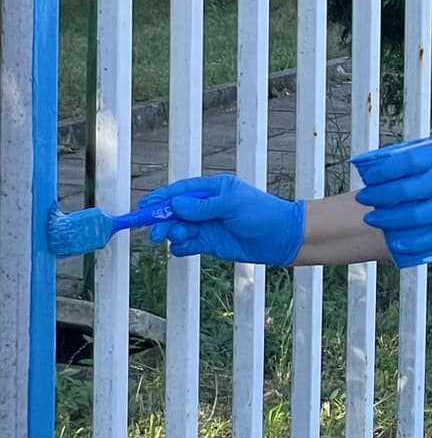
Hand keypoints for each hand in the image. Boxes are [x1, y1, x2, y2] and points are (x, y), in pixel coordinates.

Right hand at [142, 175, 305, 265]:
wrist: (281, 238)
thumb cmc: (262, 214)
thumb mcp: (233, 205)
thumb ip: (203, 206)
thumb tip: (176, 204)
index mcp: (213, 190)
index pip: (181, 191)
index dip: (162, 198)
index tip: (145, 206)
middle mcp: (207, 207)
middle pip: (174, 211)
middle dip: (162, 220)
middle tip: (156, 231)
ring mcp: (206, 225)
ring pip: (178, 228)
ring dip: (172, 233)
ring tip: (180, 236)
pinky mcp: (208, 243)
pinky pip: (185, 245)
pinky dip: (180, 247)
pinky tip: (184, 247)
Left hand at [354, 135, 431, 265]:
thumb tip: (415, 166)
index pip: (402, 163)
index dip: (380, 171)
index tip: (368, 174)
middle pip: (401, 191)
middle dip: (378, 196)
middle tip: (365, 198)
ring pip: (412, 215)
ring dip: (389, 218)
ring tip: (376, 217)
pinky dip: (412, 241)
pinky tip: (399, 241)